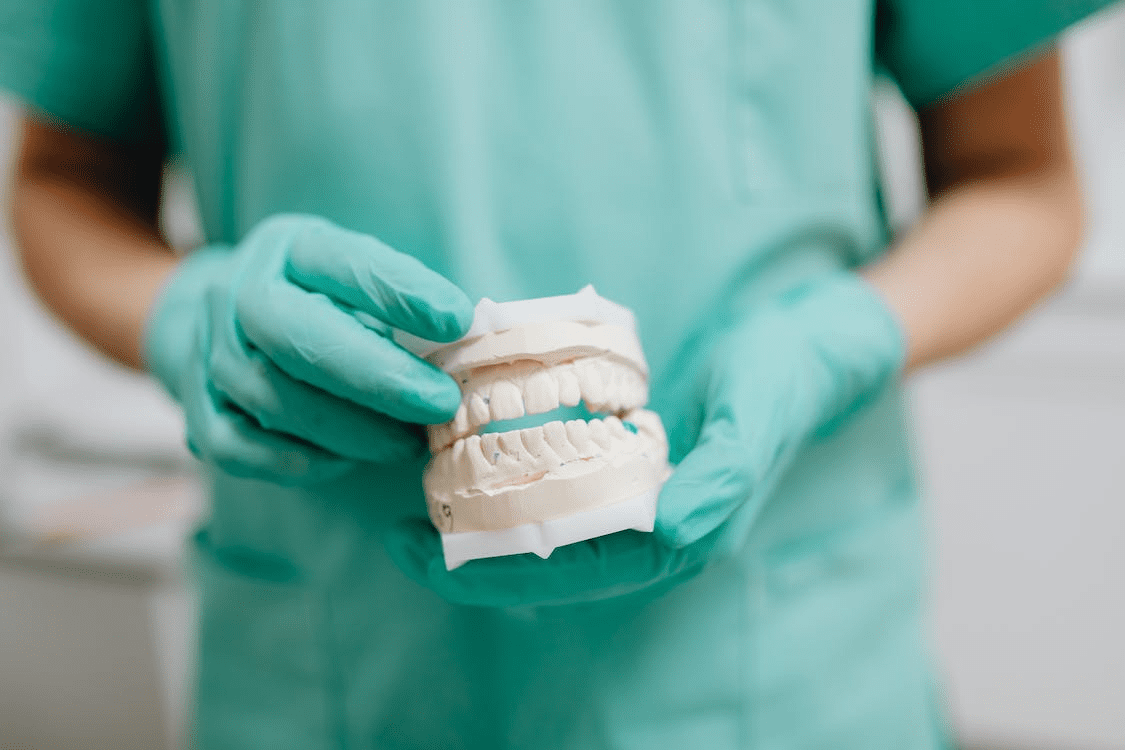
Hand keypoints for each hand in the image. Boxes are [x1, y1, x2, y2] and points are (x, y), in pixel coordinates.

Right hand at [144, 215, 472, 484]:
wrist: (222, 323)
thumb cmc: (318, 302)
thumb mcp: (357, 276)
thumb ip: (402, 303)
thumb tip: (471, 340)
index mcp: (291, 247)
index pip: (342, 262)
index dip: (400, 291)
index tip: (458, 321)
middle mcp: (240, 292)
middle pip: (294, 333)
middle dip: (376, 375)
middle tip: (440, 403)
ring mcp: (211, 352)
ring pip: (271, 396)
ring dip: (347, 429)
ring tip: (407, 444)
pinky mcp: (196, 410)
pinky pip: (236, 447)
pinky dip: (293, 460)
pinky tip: (342, 462)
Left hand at [385, 274, 904, 605]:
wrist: (811, 340)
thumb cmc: (787, 379)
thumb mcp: (757, 416)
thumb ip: (721, 478)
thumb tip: (668, 534)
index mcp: (683, 531)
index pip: (579, 572)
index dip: (502, 574)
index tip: (431, 559)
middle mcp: (654, 522)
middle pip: (549, 557)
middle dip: (473, 554)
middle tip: (396, 533)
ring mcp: (637, 489)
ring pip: (547, 521)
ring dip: (483, 516)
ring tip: (414, 500)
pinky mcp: (628, 453)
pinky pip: (558, 476)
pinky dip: (510, 471)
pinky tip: (467, 452)